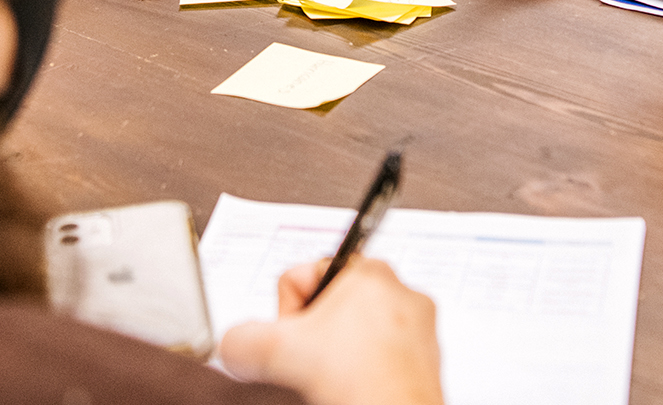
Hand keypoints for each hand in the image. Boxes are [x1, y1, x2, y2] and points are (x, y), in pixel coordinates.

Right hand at [221, 257, 442, 404]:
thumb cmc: (354, 384)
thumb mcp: (271, 353)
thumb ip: (239, 338)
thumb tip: (235, 346)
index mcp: (369, 271)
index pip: (303, 275)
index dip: (287, 312)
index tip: (295, 338)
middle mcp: (401, 293)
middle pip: (330, 305)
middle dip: (314, 336)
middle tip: (314, 365)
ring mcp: (419, 328)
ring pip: (356, 333)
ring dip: (338, 356)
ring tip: (336, 382)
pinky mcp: (427, 360)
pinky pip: (381, 357)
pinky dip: (364, 373)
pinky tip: (355, 392)